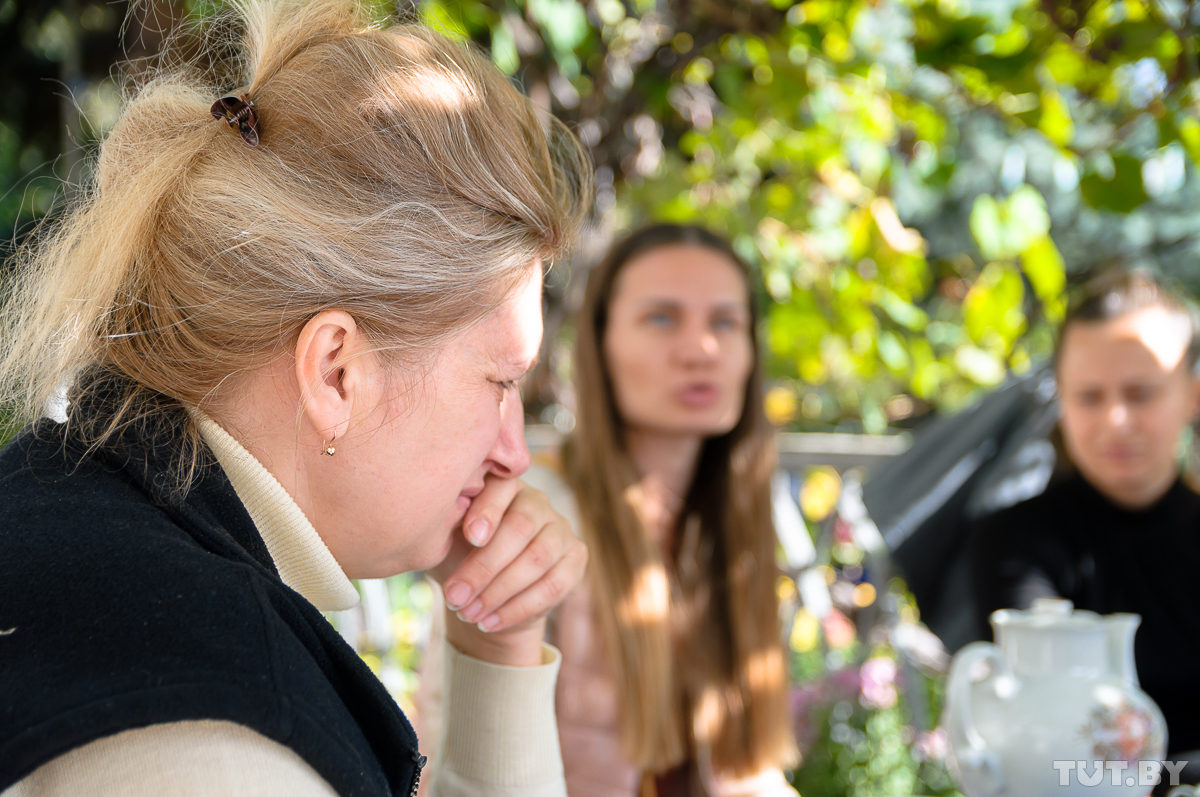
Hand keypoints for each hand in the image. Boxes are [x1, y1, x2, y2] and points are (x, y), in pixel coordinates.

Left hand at [430, 474, 586, 665]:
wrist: (486, 594)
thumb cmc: (460, 556)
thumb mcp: (445, 540)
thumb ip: (444, 526)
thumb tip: (434, 522)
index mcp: (504, 486)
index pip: (502, 489)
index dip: (488, 512)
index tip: (469, 537)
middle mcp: (538, 502)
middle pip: (520, 528)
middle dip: (485, 567)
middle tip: (455, 597)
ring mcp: (561, 529)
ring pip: (538, 559)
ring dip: (500, 592)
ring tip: (469, 614)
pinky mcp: (576, 558)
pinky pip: (554, 585)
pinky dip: (518, 609)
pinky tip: (490, 622)